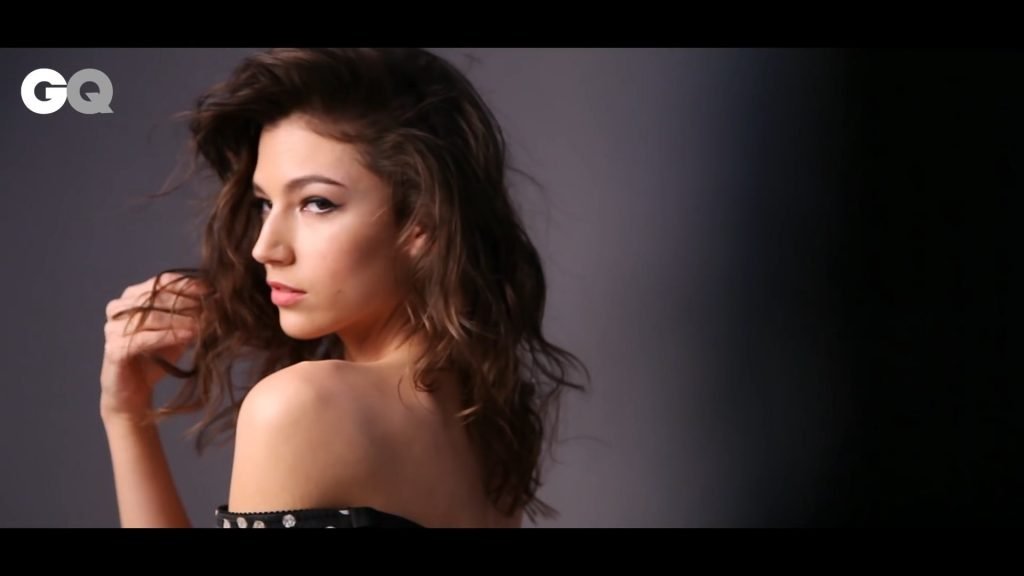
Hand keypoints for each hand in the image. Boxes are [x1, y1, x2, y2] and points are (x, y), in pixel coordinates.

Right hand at [100, 272, 206, 421]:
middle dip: (187, 302)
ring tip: (204, 323)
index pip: (161, 282)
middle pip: (155, 297)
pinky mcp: (114, 349)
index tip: (212, 290)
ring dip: (180, 319)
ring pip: (150, 317)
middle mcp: (118, 309)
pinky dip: (168, 336)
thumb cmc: (157, 358)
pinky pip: (144, 338)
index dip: (188, 285)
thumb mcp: (178, 331)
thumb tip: (216, 300)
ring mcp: (112, 329)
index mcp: (131, 297)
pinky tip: (189, 336)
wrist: (134, 393)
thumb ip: (191, 315)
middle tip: (212, 308)